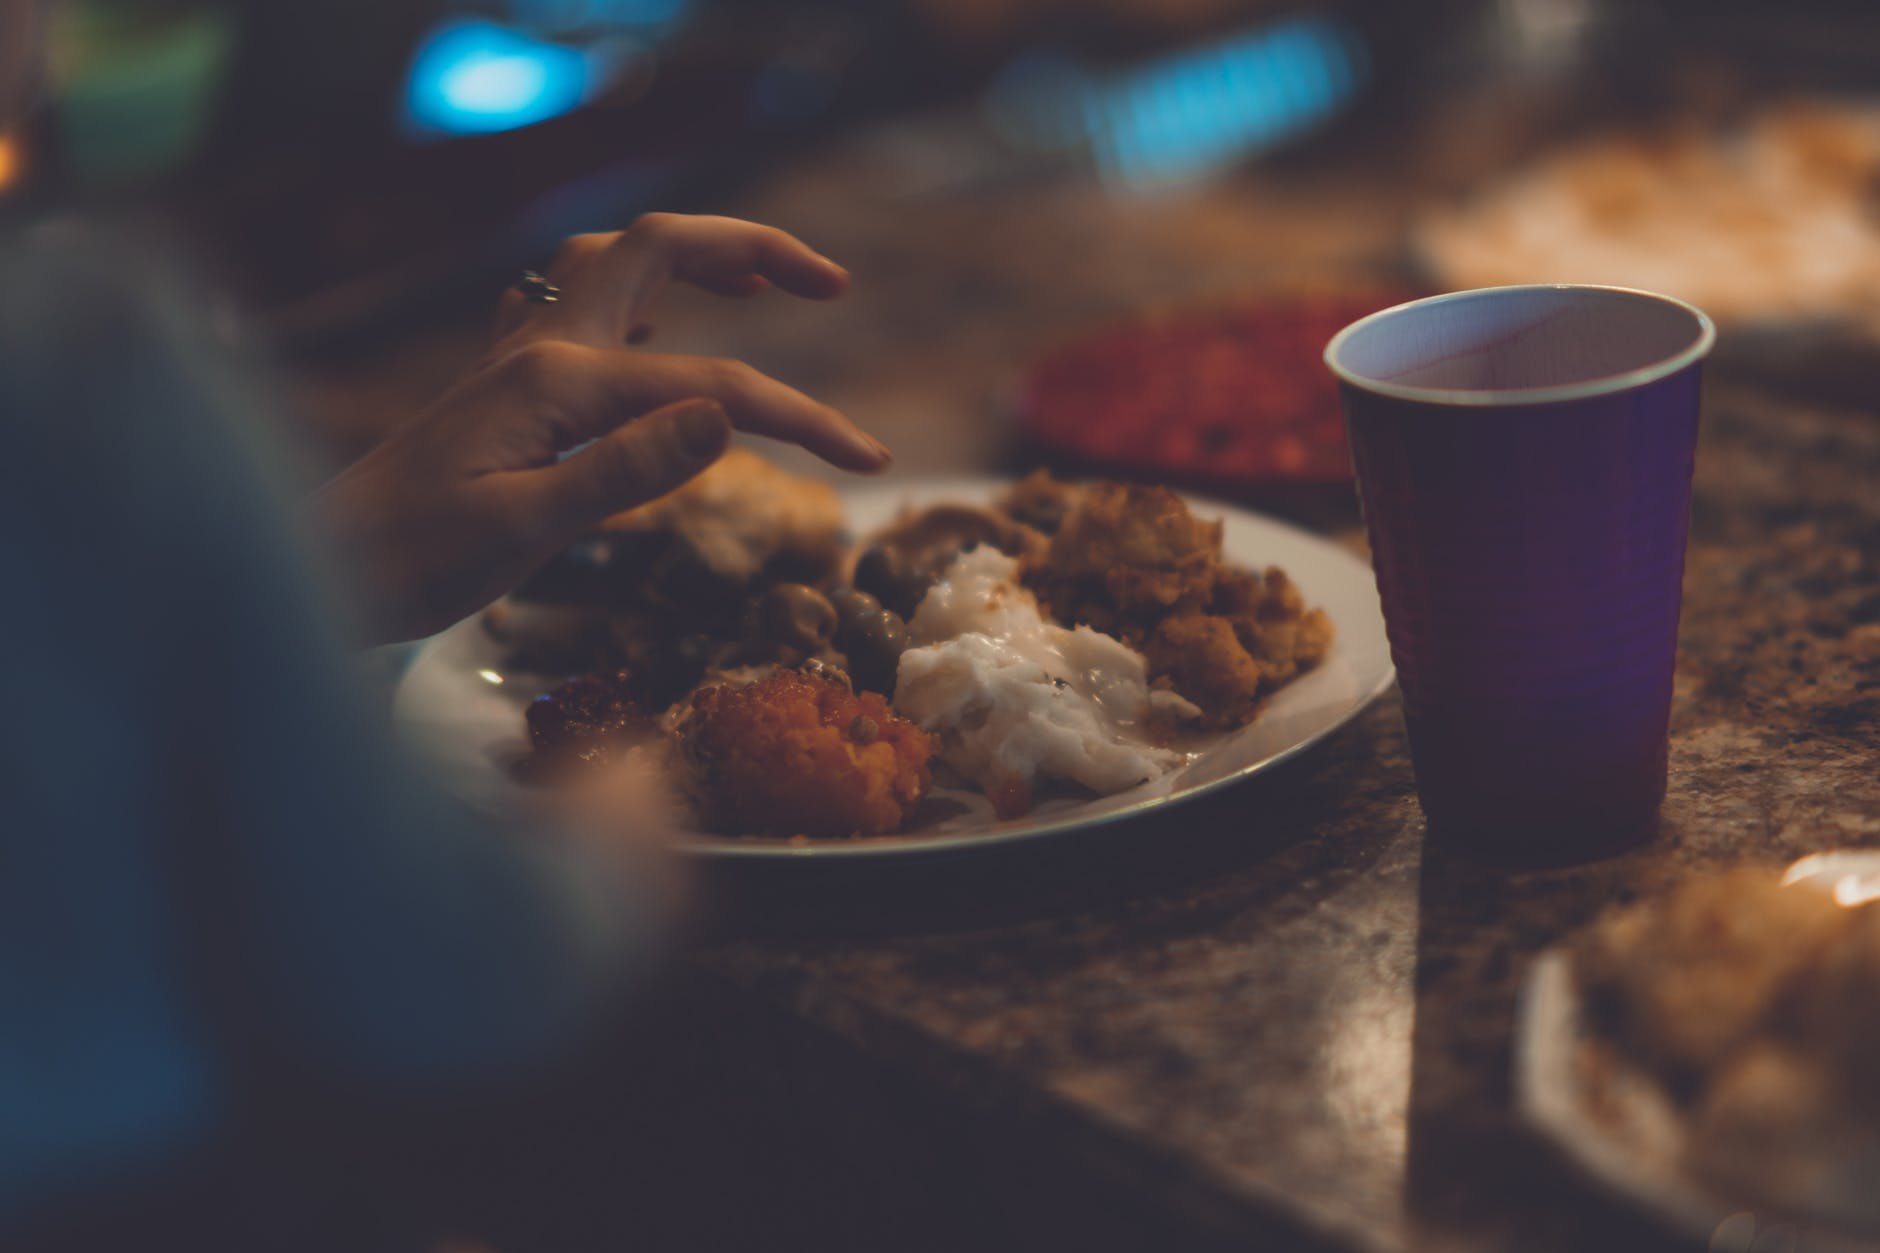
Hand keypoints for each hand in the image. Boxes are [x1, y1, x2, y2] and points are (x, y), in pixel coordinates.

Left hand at [313, 214, 889, 643]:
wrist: (320, 569)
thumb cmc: (412, 563)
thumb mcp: (523, 530)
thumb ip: (627, 469)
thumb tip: (729, 417)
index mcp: (557, 380)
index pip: (712, 388)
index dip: (801, 418)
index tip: (870, 461)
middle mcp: (540, 345)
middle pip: (658, 250)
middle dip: (752, 249)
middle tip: (831, 282)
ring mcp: (518, 358)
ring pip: (613, 262)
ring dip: (692, 255)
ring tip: (760, 282)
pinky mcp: (506, 385)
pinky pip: (578, 303)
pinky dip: (636, 294)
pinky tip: (656, 323)